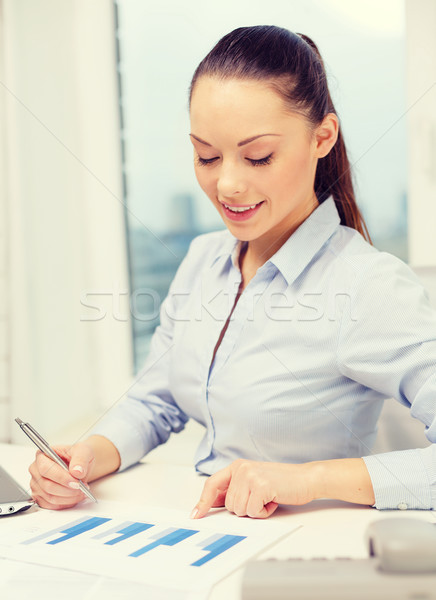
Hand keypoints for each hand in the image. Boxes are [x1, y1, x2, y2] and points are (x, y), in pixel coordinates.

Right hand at [28, 443, 94, 509]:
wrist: (80, 466)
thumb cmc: (78, 455)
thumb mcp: (83, 450)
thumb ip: (80, 459)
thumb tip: (76, 471)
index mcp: (42, 455)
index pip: (45, 468)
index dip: (61, 478)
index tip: (76, 482)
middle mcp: (36, 470)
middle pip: (47, 485)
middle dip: (67, 489)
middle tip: (82, 487)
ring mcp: (37, 485)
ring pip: (50, 497)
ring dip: (69, 497)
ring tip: (82, 491)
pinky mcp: (41, 497)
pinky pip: (52, 505)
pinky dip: (66, 503)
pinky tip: (75, 496)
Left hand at [191, 459, 316, 518]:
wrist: (306, 478)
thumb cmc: (281, 483)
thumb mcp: (253, 482)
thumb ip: (234, 489)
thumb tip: (212, 503)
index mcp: (237, 466)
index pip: (212, 484)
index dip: (202, 501)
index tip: (195, 515)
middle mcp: (241, 468)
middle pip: (228, 505)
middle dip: (245, 508)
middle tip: (261, 498)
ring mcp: (250, 476)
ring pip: (239, 510)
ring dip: (255, 510)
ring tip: (268, 498)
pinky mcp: (261, 486)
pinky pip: (253, 512)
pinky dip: (264, 512)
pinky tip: (273, 500)